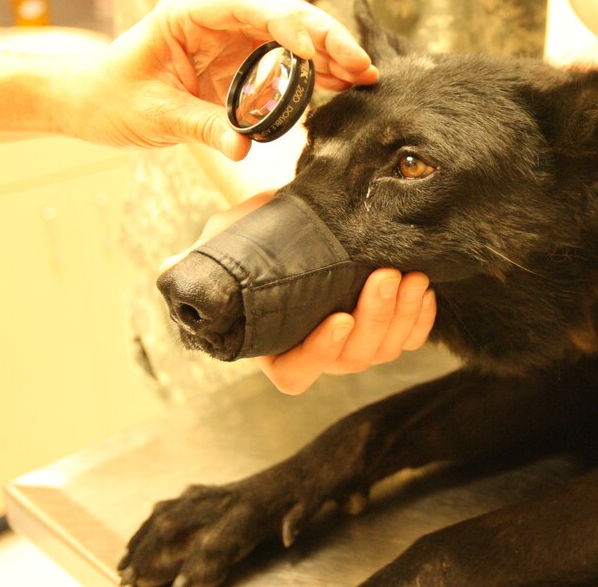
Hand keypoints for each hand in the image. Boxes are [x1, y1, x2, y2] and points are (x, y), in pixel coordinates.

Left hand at [64, 0, 378, 159]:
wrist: (92, 104)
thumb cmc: (112, 98)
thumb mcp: (153, 114)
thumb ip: (200, 126)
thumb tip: (244, 149)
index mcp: (188, 16)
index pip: (246, 6)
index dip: (284, 23)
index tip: (310, 49)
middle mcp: (218, 23)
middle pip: (282, 16)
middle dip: (324, 37)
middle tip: (359, 62)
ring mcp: (234, 43)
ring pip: (293, 38)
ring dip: (330, 54)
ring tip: (364, 76)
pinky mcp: (243, 67)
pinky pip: (287, 65)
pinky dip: (317, 74)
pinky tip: (344, 85)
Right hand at [162, 191, 435, 394]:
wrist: (285, 223)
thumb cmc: (247, 239)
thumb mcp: (217, 246)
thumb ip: (195, 262)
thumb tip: (174, 267)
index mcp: (275, 347)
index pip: (297, 373)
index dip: (320, 353)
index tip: (338, 319)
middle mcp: (317, 352)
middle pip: (353, 358)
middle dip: (376, 318)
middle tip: (385, 276)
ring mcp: (354, 344)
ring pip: (386, 349)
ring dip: (403, 315)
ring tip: (410, 275)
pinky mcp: (385, 328)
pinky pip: (410, 338)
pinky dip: (420, 319)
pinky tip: (423, 289)